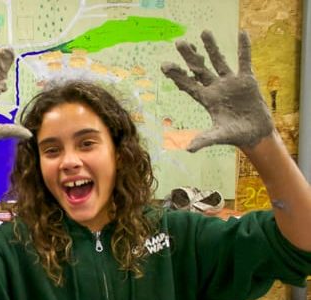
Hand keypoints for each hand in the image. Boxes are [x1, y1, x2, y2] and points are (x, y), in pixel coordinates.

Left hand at [161, 30, 273, 151]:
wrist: (255, 134)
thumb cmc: (234, 136)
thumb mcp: (218, 136)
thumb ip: (203, 140)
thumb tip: (188, 148)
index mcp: (206, 99)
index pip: (188, 85)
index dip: (177, 75)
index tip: (164, 65)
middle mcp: (215, 88)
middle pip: (199, 69)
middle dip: (190, 57)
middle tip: (179, 42)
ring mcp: (230, 83)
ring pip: (219, 61)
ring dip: (212, 47)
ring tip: (204, 32)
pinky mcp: (247, 80)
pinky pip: (245, 61)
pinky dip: (244, 48)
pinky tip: (242, 34)